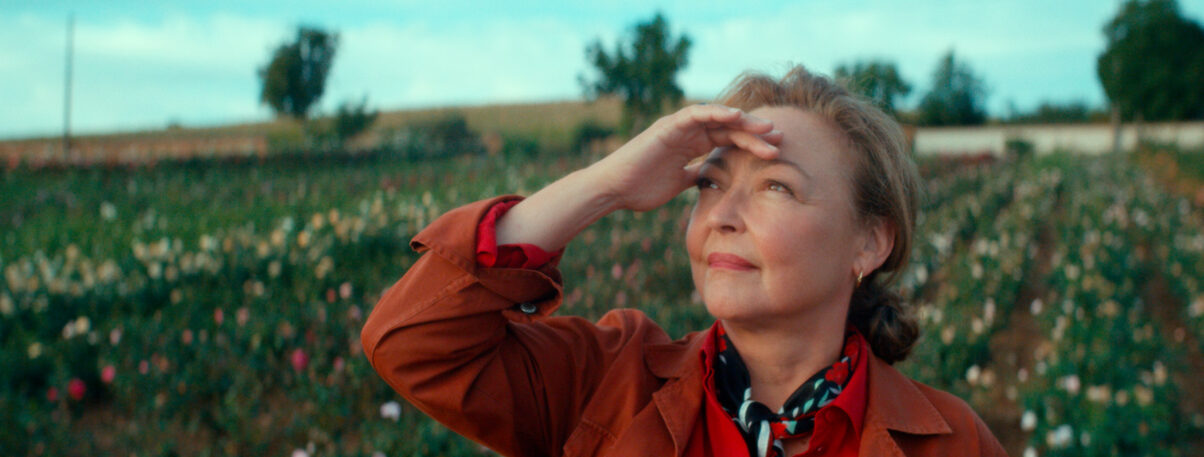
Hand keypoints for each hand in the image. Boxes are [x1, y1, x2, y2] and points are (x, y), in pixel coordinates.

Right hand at [588, 104, 782, 211]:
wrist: (614, 190)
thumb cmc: (640, 189)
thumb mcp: (678, 184)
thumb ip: (696, 177)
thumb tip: (712, 180)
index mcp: (692, 145)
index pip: (728, 140)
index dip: (752, 143)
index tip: (776, 150)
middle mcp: (688, 133)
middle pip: (728, 128)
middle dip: (755, 132)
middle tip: (780, 137)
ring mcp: (678, 127)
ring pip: (717, 118)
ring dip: (742, 122)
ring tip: (765, 128)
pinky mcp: (667, 126)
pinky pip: (695, 114)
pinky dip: (715, 112)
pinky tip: (735, 116)